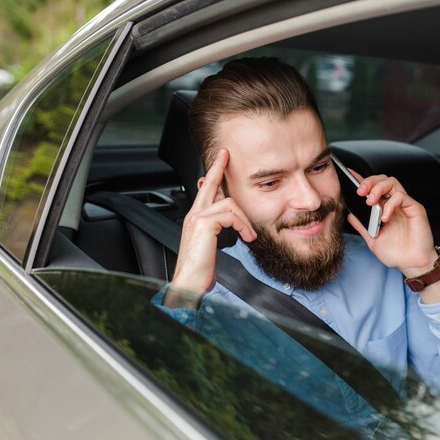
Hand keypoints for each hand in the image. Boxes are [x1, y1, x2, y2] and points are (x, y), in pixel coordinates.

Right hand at [164, 149, 256, 306]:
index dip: (213, 175)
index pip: (204, 191)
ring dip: (244, 219)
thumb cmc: (200, 270)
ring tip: (249, 235)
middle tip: (226, 154)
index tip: (220, 161)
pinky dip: (242, 225)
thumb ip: (218, 231)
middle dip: (218, 168)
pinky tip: (245, 237)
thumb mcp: (211, 246)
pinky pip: (230, 214)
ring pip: (228, 203)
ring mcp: (196, 218)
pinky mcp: (203, 224)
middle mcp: (193, 215)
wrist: (189, 284)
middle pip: (209, 185)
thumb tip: (232, 224)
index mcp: (195, 219)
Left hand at [346, 170, 439, 302]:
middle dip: (369, 181)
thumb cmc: (396, 254)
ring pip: (392, 182)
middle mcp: (394, 204)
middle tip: (360, 192)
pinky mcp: (415, 208)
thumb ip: (362, 226)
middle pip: (383, 180)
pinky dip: (390, 204)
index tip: (349, 175)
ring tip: (370, 202)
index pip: (373, 188)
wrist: (411, 265)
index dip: (362, 180)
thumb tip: (349, 215)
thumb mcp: (373, 239)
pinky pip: (401, 196)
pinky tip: (385, 217)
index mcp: (384, 209)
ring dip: (378, 188)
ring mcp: (405, 205)